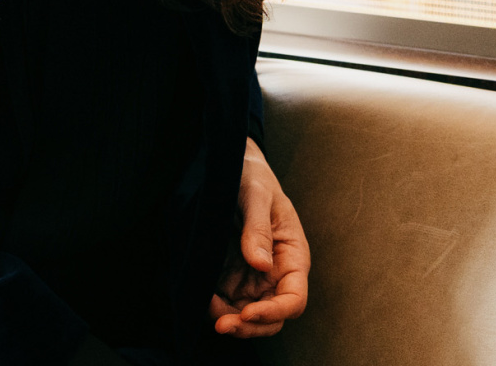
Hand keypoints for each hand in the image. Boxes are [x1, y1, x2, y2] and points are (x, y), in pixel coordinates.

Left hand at [210, 138, 308, 337]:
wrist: (231, 168)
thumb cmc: (251, 177)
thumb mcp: (256, 194)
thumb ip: (257, 228)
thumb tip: (261, 264)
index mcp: (292, 256)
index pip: (294, 299)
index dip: (274, 312)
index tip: (247, 312)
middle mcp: (276, 274)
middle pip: (272, 318)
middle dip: (249, 326)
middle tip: (222, 324)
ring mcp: (253, 278)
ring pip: (248, 317)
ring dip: (230, 321)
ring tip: (206, 307)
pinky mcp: (231, 277)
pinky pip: (226, 304)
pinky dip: (215, 308)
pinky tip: (201, 296)